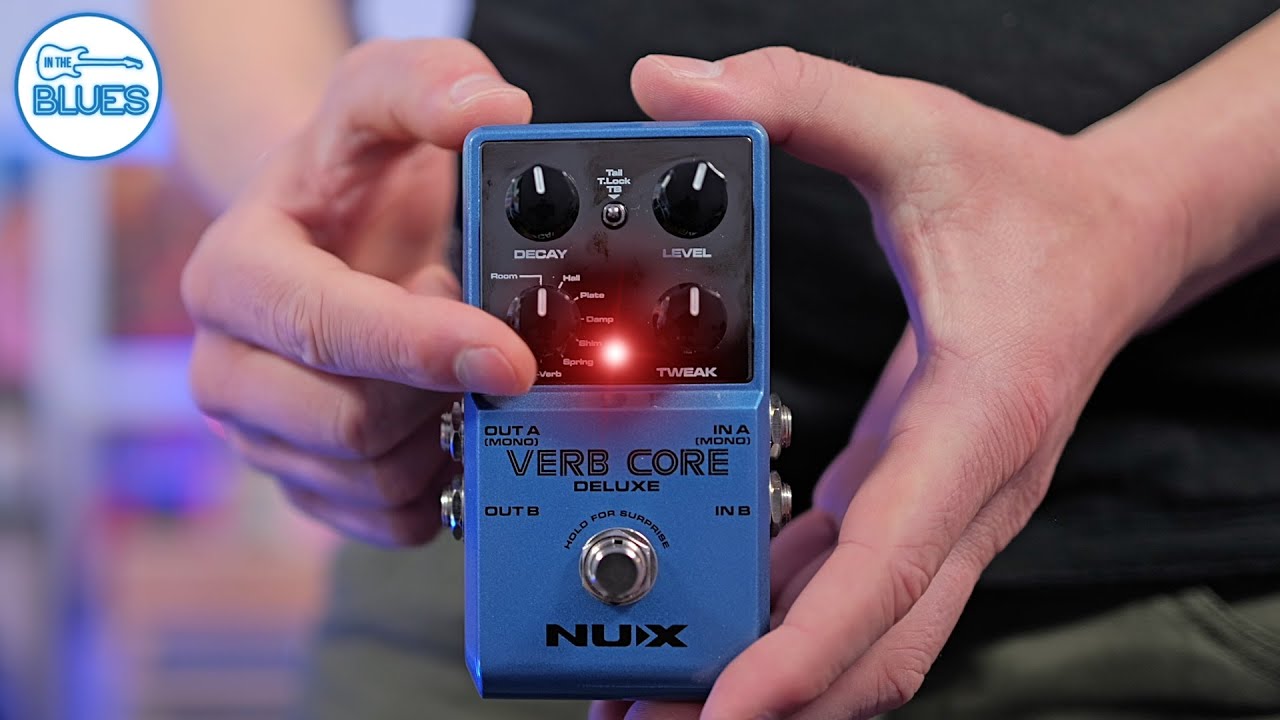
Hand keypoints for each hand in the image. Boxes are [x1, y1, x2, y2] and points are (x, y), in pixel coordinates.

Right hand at [182, 39, 536, 545]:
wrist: (330, 235)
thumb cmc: (349, 173)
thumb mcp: (379, 97)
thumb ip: (428, 85)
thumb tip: (492, 110)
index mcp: (233, 277)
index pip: (323, 330)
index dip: (421, 348)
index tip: (506, 357)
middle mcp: (229, 368)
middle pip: (351, 422)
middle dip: (435, 385)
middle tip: (470, 332)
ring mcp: (263, 437)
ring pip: (376, 478)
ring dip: (439, 426)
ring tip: (443, 362)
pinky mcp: (307, 486)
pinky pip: (386, 520)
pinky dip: (436, 482)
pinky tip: (442, 421)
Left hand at [595, 47, 1187, 718]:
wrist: (1117, 238)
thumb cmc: (1030, 201)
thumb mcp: (921, 131)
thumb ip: (802, 98)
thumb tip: (674, 84)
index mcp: (974, 419)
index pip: (893, 563)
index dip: (808, 647)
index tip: (727, 708)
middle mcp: (965, 491)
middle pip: (872, 641)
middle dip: (767, 701)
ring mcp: (945, 511)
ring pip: (864, 635)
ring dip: (769, 682)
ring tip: (648, 706)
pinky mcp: (918, 504)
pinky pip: (848, 589)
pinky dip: (779, 627)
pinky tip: (706, 635)